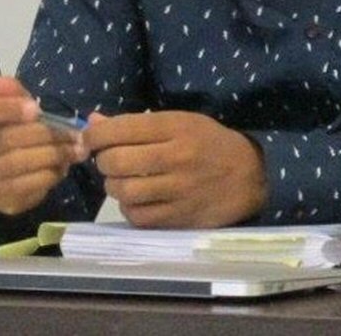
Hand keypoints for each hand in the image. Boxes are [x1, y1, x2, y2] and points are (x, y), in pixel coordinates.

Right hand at [0, 76, 86, 214]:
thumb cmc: (3, 129)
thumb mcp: (6, 107)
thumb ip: (9, 94)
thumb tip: (3, 83)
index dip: (4, 110)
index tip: (35, 109)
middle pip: (7, 141)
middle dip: (47, 134)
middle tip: (76, 133)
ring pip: (19, 166)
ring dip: (55, 156)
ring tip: (77, 149)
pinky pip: (28, 189)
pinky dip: (50, 176)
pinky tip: (62, 166)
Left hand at [84, 111, 267, 227]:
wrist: (249, 175)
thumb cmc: (210, 142)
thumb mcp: (180, 122)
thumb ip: (137, 124)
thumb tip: (93, 123)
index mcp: (176, 127)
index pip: (122, 128)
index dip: (95, 134)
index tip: (91, 138)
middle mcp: (176, 157)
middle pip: (116, 161)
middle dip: (103, 160)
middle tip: (110, 160)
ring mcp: (178, 190)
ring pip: (122, 191)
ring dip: (114, 185)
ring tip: (124, 180)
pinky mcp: (178, 217)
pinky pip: (137, 216)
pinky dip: (129, 208)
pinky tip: (138, 199)